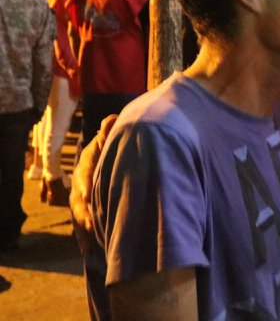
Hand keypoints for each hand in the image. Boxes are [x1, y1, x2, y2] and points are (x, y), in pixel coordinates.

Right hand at [71, 114, 116, 253]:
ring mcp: (83, 199)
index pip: (84, 177)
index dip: (86, 186)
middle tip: (93, 224)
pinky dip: (86, 238)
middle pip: (78, 201)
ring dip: (86, 228)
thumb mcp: (109, 137)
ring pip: (80, 215)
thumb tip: (112, 118)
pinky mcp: (89, 210)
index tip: (89, 196)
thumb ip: (109, 130)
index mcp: (85, 167)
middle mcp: (80, 185)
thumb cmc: (109, 145)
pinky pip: (85, 225)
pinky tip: (90, 250)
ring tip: (94, 240)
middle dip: (84, 213)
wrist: (107, 153)